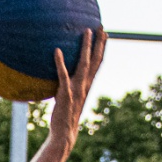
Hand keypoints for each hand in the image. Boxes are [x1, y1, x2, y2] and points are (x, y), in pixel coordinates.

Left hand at [45, 28, 105, 156]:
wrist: (64, 134)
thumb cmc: (64, 117)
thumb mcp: (68, 99)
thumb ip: (68, 87)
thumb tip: (61, 78)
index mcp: (87, 86)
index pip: (98, 64)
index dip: (102, 49)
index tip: (104, 34)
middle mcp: (85, 85)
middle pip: (96, 60)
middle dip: (99, 43)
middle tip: (102, 27)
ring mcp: (76, 89)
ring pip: (84, 64)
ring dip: (86, 47)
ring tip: (86, 31)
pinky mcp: (65, 93)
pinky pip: (62, 74)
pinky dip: (60, 62)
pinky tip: (56, 50)